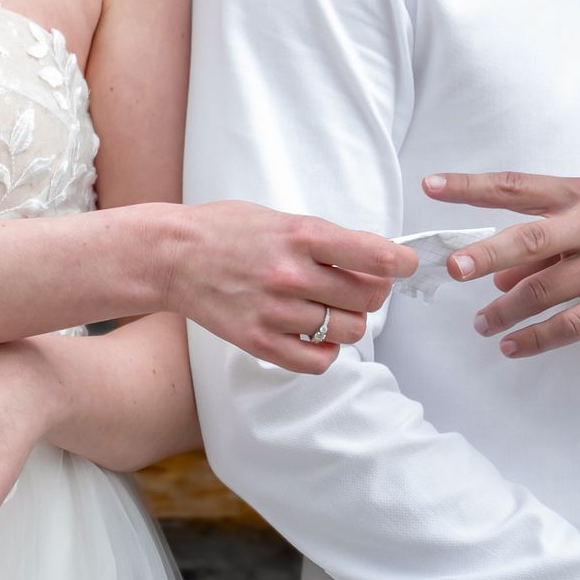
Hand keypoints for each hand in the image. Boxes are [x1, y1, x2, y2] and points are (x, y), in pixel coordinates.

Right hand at [155, 200, 417, 373]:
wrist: (172, 256)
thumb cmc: (227, 230)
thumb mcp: (281, 219)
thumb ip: (325, 240)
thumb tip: (375, 260)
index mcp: (301, 236)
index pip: (375, 257)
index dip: (401, 263)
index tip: (406, 265)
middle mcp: (292, 274)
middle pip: (369, 298)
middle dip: (372, 293)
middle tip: (357, 286)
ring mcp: (276, 312)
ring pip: (348, 331)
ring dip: (349, 322)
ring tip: (329, 309)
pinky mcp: (259, 342)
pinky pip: (318, 360)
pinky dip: (326, 351)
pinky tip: (315, 334)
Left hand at [422, 171, 579, 357]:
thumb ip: (547, 243)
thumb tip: (497, 275)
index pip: (516, 185)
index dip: (471, 186)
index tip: (431, 186)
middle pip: (530, 237)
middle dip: (486, 253)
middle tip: (453, 269)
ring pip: (546, 288)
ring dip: (505, 310)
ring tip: (480, 324)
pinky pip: (572, 323)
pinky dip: (537, 338)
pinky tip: (514, 346)